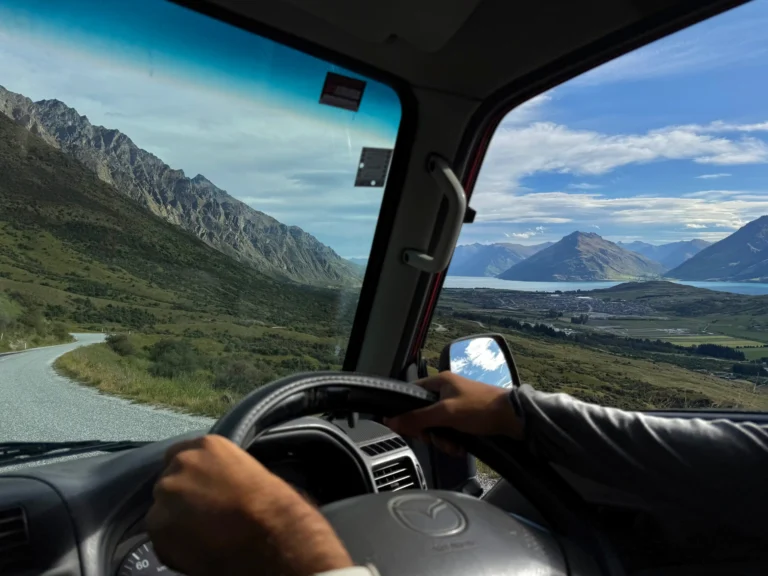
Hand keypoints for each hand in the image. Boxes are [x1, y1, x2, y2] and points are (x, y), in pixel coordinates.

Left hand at [147, 435, 352, 575]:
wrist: (268, 532)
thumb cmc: (270, 503)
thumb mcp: (246, 469)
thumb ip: (221, 471)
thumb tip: (213, 484)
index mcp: (206, 445)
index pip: (179, 454)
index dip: (188, 475)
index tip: (198, 489)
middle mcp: (181, 463)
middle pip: (169, 480)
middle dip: (180, 497)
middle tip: (201, 515)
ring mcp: (166, 492)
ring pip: (162, 509)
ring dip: (175, 519)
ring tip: (200, 534)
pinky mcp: (157, 524)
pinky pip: (160, 536)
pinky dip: (173, 544)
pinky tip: (197, 548)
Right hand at [385, 372, 522, 454]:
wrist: (514, 419)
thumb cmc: (479, 409)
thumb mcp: (446, 413)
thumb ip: (417, 418)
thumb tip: (390, 421)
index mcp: (439, 382)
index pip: (411, 394)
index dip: (405, 412)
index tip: (407, 428)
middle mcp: (446, 392)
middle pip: (423, 415)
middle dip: (429, 432)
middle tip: (434, 439)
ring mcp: (456, 406)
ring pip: (437, 427)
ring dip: (443, 441)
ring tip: (455, 446)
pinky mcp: (466, 420)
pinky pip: (450, 433)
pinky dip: (454, 442)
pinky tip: (461, 448)